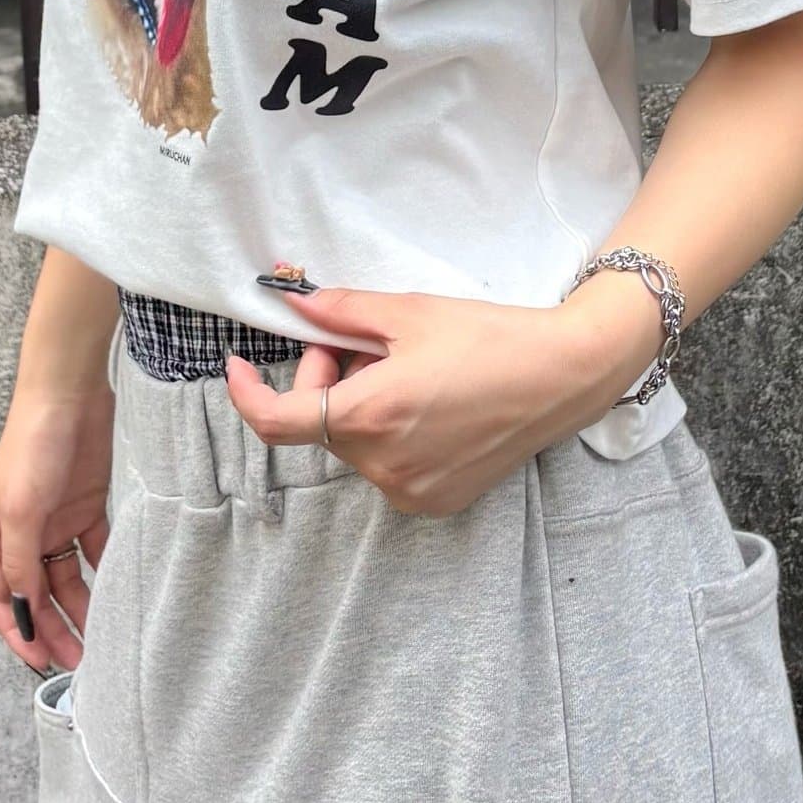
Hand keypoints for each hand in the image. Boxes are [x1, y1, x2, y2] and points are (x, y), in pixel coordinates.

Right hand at [0, 381, 113, 673]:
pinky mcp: (87, 505)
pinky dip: (104, 572)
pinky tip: (119, 595)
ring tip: (100, 639)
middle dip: (52, 629)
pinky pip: (95, 549)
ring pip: (66, 577)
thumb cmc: (33, 445)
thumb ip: (19, 560)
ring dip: (80, 608)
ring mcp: (56, 519)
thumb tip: (21, 607)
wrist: (70, 392)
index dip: (15, 630)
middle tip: (77, 663)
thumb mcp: (20, 508)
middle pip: (35, 593)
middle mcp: (23, 532)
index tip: (38, 660)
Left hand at [224, 281, 662, 517]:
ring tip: (409, 368)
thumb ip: (341, 312)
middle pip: (321, 422)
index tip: (238, 365)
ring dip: (360, 404)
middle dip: (326, 377)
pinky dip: (388, 431)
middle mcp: (383, 466)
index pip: (276, 421)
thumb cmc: (490, 337)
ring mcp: (410, 491)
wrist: (564, 375)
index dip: (247, 393)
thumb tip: (294, 301)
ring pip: (354, 442)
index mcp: (368, 417)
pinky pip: (387, 464)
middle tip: (363, 341)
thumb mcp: (409, 312)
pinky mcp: (436, 501)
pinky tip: (430, 401)